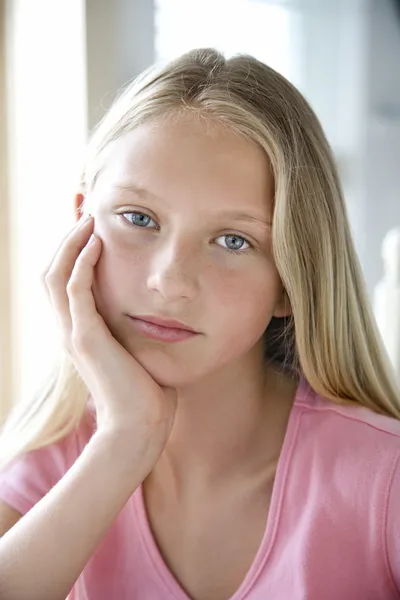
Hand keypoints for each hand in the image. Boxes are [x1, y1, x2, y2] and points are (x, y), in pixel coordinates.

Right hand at [43, 215, 176, 468]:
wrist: (140, 427)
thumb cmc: (146, 393)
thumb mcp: (139, 352)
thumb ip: (138, 330)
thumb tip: (162, 314)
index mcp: (81, 331)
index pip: (65, 280)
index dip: (72, 250)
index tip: (91, 223)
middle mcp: (70, 329)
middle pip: (52, 271)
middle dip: (65, 237)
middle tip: (83, 208)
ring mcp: (73, 333)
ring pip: (55, 275)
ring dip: (70, 243)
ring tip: (89, 217)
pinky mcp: (85, 338)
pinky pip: (74, 291)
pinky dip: (81, 263)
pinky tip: (97, 242)